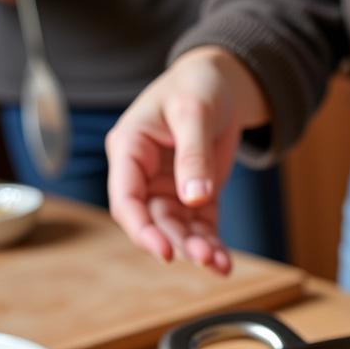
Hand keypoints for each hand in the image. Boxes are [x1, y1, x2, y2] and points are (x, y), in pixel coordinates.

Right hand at [106, 47, 269, 273]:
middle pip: (153, 220)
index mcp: (130, 148)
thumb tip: (195, 197)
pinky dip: (212, 244)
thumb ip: (193, 155)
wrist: (221, 83)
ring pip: (178, 228)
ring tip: (220, 265)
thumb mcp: (195, 113)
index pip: (125, 198)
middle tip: (205, 258)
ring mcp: (169, 187)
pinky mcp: (196, 195)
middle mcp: (145, 173)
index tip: (163, 252)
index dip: (141, 229)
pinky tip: (225, 264)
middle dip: (177, 242)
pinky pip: (201, 226)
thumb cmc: (198, 86)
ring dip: (197, 248)